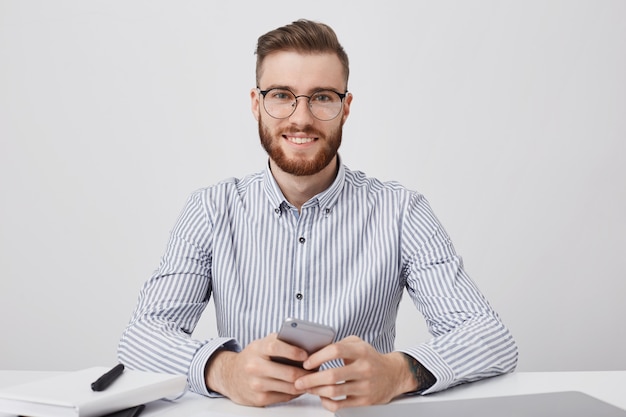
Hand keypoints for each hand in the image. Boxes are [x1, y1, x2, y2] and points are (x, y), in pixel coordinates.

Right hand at [205, 333, 312, 406]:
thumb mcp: (262, 344)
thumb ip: (280, 342)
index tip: (306, 354)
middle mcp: (255, 367)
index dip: (293, 351)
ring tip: (312, 378)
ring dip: (304, 384)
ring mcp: (256, 384)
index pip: (275, 347)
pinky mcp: (259, 399)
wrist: (230, 376)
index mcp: (257, 349)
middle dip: (306, 373)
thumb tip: (306, 345)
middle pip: (288, 373)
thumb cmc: (253, 357)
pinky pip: (285, 396)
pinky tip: (300, 386)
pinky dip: (296, 392)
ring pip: (290, 387)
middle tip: (316, 370)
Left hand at [294, 336, 416, 411]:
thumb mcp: (358, 343)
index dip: (318, 357)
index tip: (307, 363)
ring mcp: (365, 386)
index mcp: (361, 351)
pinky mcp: (365, 400)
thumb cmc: (370, 358)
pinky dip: (327, 402)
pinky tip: (322, 397)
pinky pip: (340, 405)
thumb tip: (314, 351)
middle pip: (332, 375)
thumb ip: (339, 344)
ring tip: (307, 388)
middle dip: (311, 379)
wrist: (393, 374)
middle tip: (299, 380)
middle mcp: (364, 368)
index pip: (336, 351)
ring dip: (316, 391)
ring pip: (334, 391)